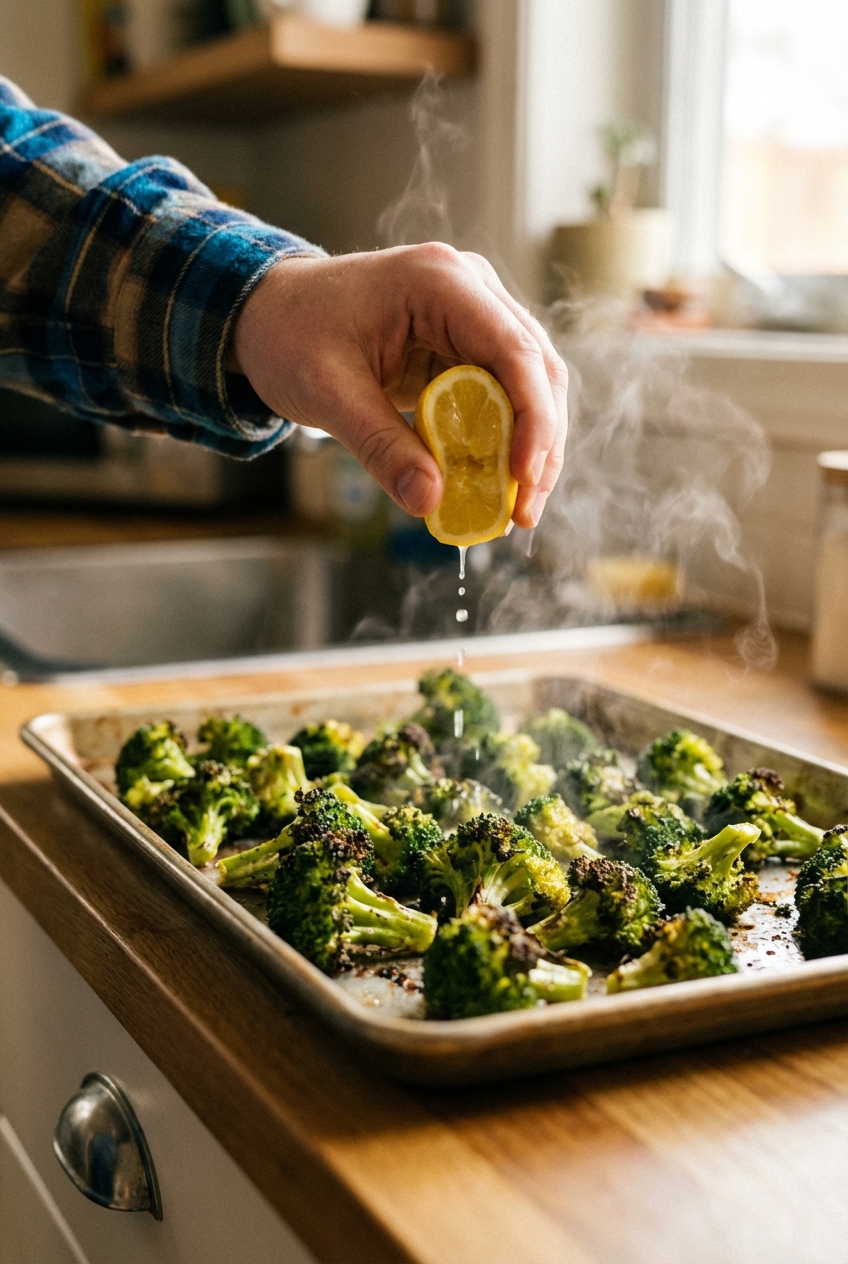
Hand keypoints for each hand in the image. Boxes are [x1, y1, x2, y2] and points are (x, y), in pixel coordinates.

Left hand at [233, 244, 567, 528]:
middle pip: (537, 369)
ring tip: (516, 509)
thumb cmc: (290, 334)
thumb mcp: (327, 393)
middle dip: (540, 445)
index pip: (514, 350)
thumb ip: (381, 447)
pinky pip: (503, 394)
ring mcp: (475, 313)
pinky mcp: (467, 343)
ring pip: (532, 384)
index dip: (532, 418)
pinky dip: (505, 441)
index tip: (523, 478)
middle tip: (524, 511)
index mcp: (439, 281)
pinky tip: (496, 485)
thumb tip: (430, 502)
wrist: (267, 311)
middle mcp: (471, 288)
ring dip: (530, 448)